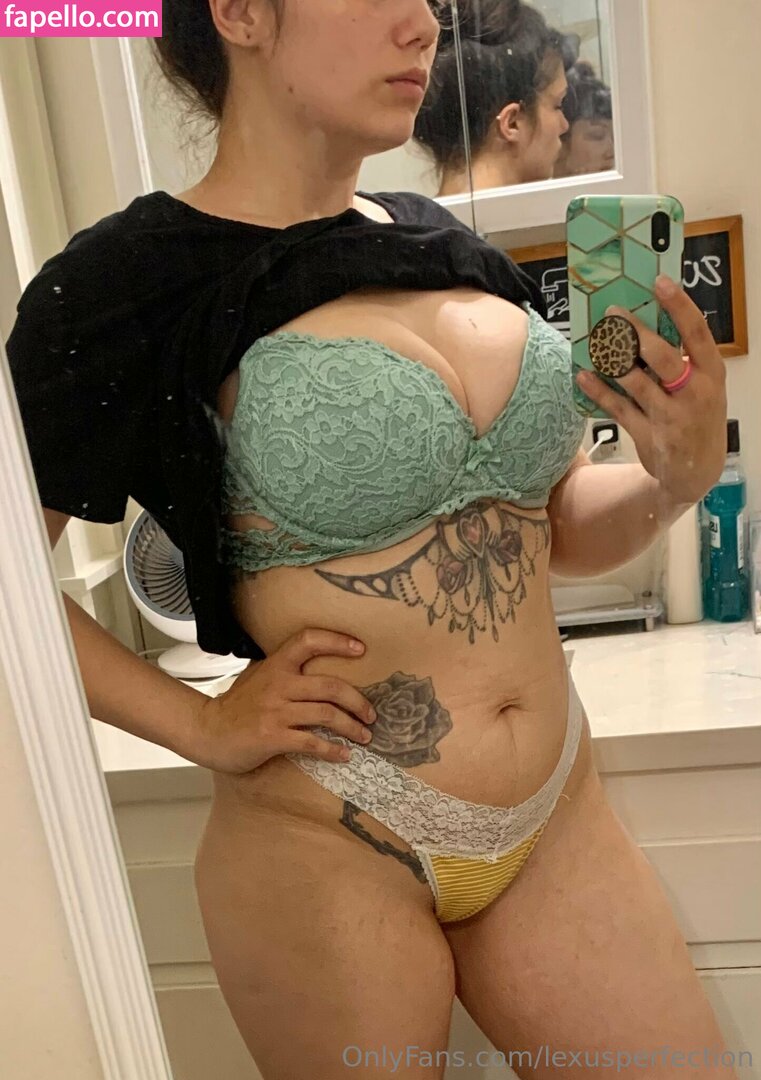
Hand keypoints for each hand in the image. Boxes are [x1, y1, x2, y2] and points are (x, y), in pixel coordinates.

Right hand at [185, 629, 377, 773]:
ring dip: (352, 727)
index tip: (361, 649)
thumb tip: (315, 667)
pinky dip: (333, 750)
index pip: (308, 640)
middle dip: (358, 701)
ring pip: (326, 714)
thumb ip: (283, 670)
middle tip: (371, 714)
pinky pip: (312, 742)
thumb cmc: (235, 706)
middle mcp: (279, 684)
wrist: (206, 731)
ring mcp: (276, 711)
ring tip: (365, 736)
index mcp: (276, 665)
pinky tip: (344, 755)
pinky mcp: (273, 737)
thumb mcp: (257, 677)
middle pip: (330, 686)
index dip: (337, 641)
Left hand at [576, 275, 727, 504]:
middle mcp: (694, 393)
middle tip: (612, 313)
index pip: (697, 333)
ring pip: (636, 383)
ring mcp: (670, 417)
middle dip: (635, 333)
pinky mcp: (648, 435)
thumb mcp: (702, 386)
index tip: (660, 281)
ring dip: (612, 360)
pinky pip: (618, 408)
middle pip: (662, 357)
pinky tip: (583, 375)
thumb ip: (682, 360)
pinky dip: (599, 391)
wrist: (695, 472)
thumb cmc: (697, 417)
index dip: (679, 305)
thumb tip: (645, 324)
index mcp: (711, 373)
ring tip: (595, 340)